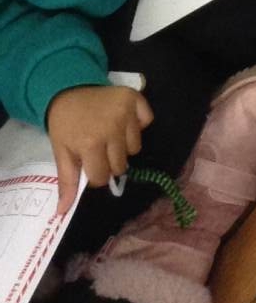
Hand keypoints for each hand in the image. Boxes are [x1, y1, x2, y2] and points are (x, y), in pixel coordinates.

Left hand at [47, 84, 151, 216]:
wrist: (69, 90)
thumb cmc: (65, 125)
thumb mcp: (61, 153)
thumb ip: (67, 182)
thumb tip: (62, 212)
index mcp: (91, 143)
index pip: (103, 176)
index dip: (96, 174)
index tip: (89, 163)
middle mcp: (112, 128)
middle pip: (121, 164)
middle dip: (110, 162)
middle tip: (100, 149)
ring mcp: (126, 112)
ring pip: (135, 146)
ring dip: (124, 146)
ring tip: (111, 135)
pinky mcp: (136, 98)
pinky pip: (147, 121)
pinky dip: (139, 124)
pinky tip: (124, 121)